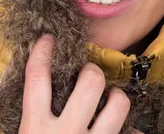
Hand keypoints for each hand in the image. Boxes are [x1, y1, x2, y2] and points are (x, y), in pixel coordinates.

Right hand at [19, 34, 133, 132]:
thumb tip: (38, 92)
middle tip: (89, 72)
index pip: (38, 78)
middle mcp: (66, 133)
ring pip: (118, 105)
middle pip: (90, 83)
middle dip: (92, 70)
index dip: (43, 52)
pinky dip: (131, 130)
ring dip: (117, 96)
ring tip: (111, 98)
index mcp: (35, 128)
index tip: (48, 40)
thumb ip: (32, 118)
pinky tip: (125, 129)